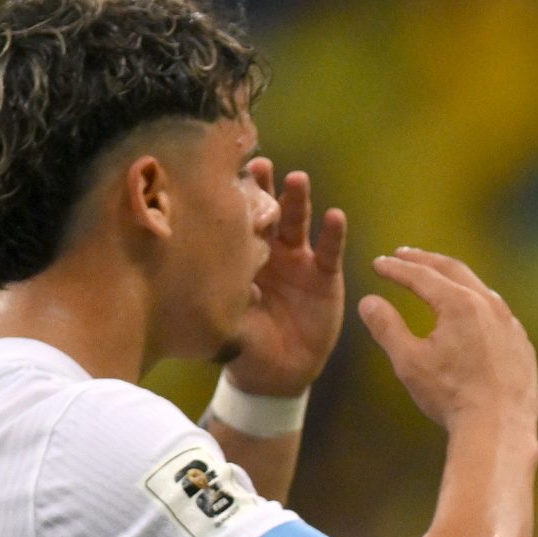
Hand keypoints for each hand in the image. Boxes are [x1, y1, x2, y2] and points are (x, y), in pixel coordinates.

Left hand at [229, 163, 345, 396]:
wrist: (277, 372)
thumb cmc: (243, 342)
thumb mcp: (222, 315)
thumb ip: (217, 290)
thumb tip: (201, 266)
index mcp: (239, 256)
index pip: (235, 220)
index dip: (233, 199)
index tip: (222, 175)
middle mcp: (268, 251)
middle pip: (266, 212)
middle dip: (263, 188)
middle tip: (259, 164)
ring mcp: (297, 261)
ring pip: (297, 223)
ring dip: (298, 200)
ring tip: (297, 179)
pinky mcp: (324, 276)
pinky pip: (328, 251)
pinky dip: (333, 234)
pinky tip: (335, 216)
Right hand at [357, 248, 537, 439]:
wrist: (499, 429)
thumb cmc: (451, 397)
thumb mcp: (409, 361)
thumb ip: (386, 327)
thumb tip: (368, 302)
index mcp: (460, 304)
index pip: (422, 276)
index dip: (396, 268)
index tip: (378, 264)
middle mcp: (490, 306)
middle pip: (454, 271)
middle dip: (426, 260)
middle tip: (404, 255)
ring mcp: (511, 325)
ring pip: (481, 290)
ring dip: (455, 280)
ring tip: (437, 279)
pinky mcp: (522, 345)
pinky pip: (498, 315)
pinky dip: (478, 306)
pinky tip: (472, 317)